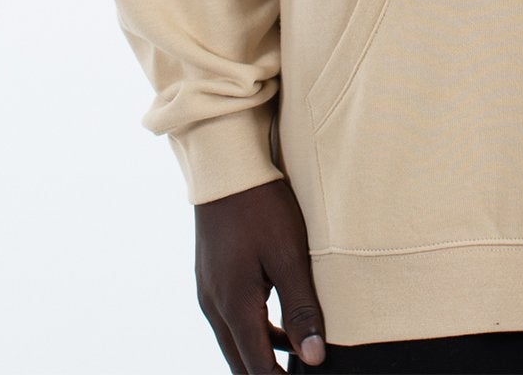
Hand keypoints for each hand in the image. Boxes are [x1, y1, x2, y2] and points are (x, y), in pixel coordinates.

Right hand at [195, 177, 327, 371]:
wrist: (226, 169)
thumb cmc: (262, 208)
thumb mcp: (289, 256)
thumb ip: (301, 308)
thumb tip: (314, 357)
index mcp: (234, 306)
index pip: (257, 369)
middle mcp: (214, 307)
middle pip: (240, 363)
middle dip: (267, 374)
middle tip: (301, 372)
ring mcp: (209, 293)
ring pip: (235, 343)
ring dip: (261, 356)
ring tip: (297, 361)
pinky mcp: (211, 280)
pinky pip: (231, 321)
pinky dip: (254, 334)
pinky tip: (279, 330)